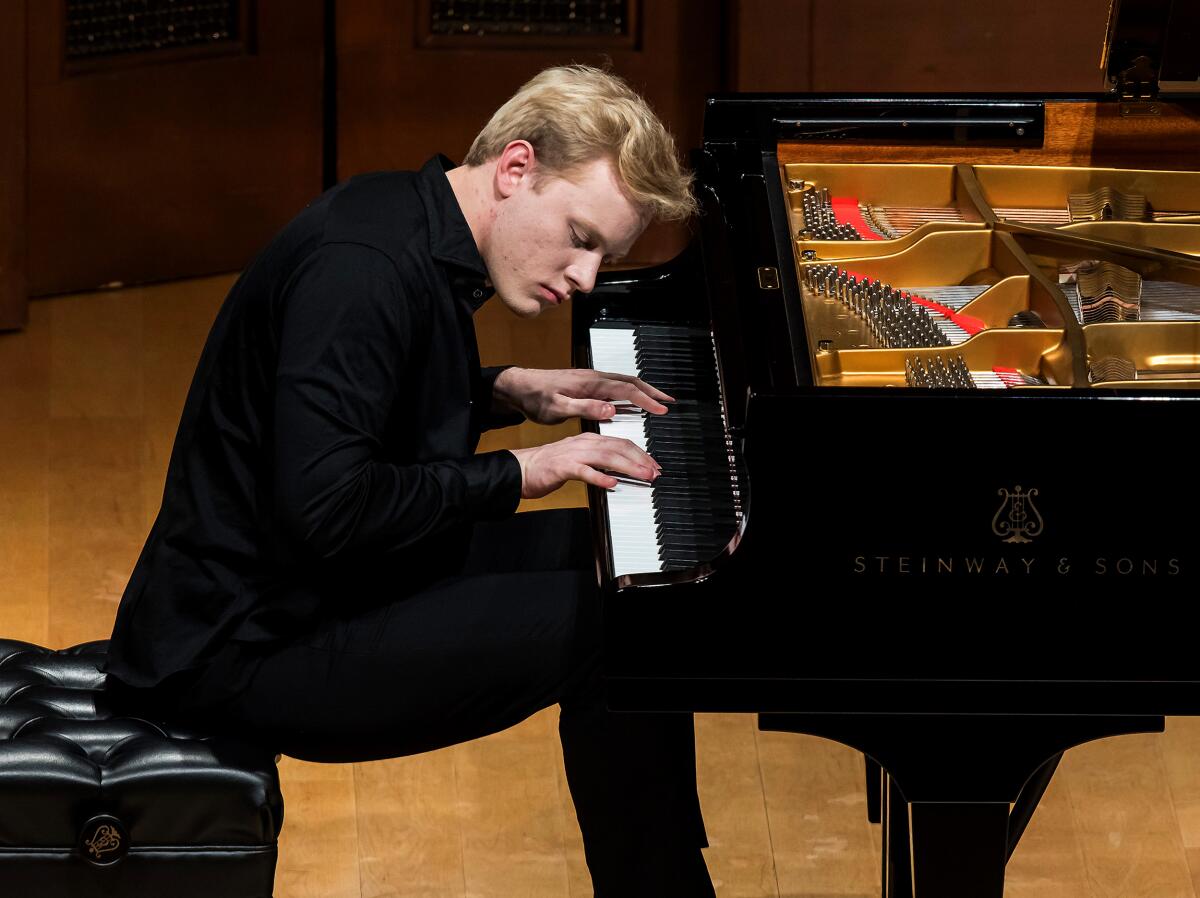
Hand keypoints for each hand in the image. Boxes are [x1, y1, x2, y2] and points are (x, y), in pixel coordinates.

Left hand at [493, 367, 673, 424]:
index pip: (626, 389)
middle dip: (652, 392)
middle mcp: (594, 378)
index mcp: (590, 383)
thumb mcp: (558, 408)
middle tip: (669, 403)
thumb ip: (585, 409)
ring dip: (644, 391)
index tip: (661, 410)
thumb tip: (611, 410)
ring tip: (658, 401)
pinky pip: (615, 385)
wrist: (520, 387)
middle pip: (631, 381)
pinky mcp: (587, 383)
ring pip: (625, 382)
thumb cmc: (536, 398)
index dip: (646, 400)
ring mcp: (591, 379)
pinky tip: (633, 401)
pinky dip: (630, 392)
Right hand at [509, 433, 662, 498]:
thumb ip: (598, 462)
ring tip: (643, 476)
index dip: (640, 453)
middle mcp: (584, 443)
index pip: (621, 442)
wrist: (520, 468)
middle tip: (655, 472)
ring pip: (606, 457)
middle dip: (641, 459)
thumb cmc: (548, 467)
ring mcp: (573, 454)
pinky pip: (584, 471)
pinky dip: (600, 477)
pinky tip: (611, 484)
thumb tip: (619, 471)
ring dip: (628, 467)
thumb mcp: (578, 460)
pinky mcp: (562, 467)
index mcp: (589, 440)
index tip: (653, 465)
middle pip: (618, 447)